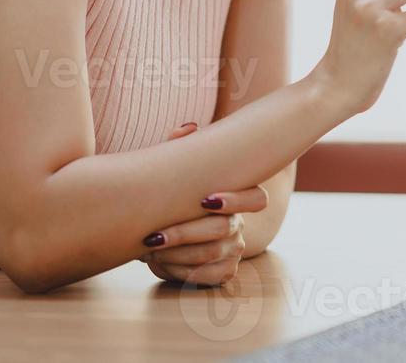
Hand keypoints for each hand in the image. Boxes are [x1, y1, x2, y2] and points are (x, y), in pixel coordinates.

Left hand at [138, 122, 268, 286]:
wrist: (160, 231)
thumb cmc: (172, 196)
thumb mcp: (176, 172)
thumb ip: (180, 147)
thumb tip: (188, 129)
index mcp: (237, 197)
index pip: (256, 199)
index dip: (235, 200)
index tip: (205, 201)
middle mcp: (240, 224)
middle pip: (222, 230)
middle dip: (185, 233)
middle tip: (153, 236)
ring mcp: (234, 249)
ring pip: (212, 255)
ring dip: (177, 253)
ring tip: (149, 249)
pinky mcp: (224, 271)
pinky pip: (208, 276)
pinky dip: (180, 271)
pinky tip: (159, 263)